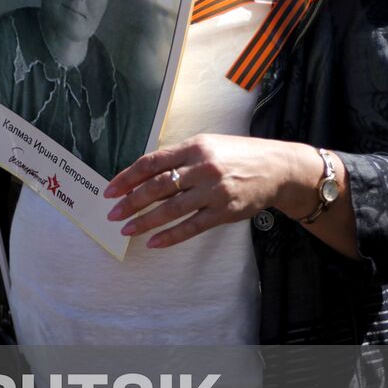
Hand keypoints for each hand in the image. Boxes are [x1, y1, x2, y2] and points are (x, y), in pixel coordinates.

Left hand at [105, 134, 319, 248]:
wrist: (277, 168)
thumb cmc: (236, 155)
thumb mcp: (206, 145)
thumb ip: (177, 158)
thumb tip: (142, 175)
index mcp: (194, 147)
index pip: (151, 162)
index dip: (127, 177)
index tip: (110, 191)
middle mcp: (203, 168)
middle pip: (158, 186)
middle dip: (131, 202)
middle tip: (113, 214)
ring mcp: (215, 191)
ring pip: (172, 209)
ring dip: (146, 221)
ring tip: (127, 230)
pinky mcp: (225, 211)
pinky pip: (192, 226)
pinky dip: (171, 236)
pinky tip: (154, 242)